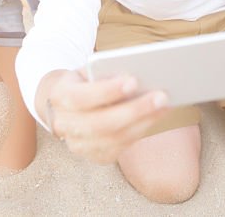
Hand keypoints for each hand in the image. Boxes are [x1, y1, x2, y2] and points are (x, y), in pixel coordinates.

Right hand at [47, 71, 168, 163]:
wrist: (65, 104)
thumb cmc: (84, 80)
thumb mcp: (88, 70)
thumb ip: (105, 72)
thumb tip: (139, 74)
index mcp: (59, 96)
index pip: (81, 98)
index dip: (106, 91)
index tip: (133, 81)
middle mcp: (64, 124)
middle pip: (100, 123)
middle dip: (134, 110)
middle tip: (161, 96)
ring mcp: (78, 144)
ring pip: (113, 139)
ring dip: (143, 122)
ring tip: (164, 105)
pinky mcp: (93, 155)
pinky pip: (120, 148)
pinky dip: (140, 131)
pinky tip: (156, 116)